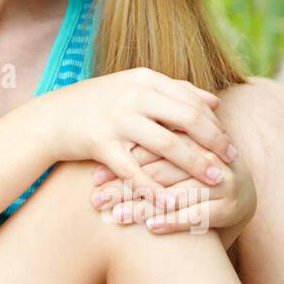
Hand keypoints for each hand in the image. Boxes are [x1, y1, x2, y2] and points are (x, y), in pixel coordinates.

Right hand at [36, 67, 238, 206]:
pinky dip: (155, 189)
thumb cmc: (96, 105)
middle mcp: (132, 95)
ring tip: (217, 181)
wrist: (50, 119)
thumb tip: (215, 101)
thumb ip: (173, 91)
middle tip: (232, 162)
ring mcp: (116, 118)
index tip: (230, 144)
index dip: (215, 123)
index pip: (191, 100)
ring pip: (167, 144)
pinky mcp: (100, 143)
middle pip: (187, 119)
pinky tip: (172, 204)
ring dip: (195, 165)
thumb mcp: (133, 88)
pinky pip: (134, 171)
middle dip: (214, 142)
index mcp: (143, 79)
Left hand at [89, 142, 255, 246]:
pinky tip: (150, 228)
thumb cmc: (193, 174)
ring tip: (114, 216)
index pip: (151, 147)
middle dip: (124, 186)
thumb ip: (149, 146)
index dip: (122, 161)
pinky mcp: (232, 208)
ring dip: (142, 208)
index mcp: (194, 137)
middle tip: (95, 199)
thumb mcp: (175, 155)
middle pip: (160, 171)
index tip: (94, 176)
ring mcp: (224, 182)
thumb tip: (94, 153)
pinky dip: (173, 222)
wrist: (240, 197)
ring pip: (175, 195)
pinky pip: (198, 216)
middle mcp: (210, 157)